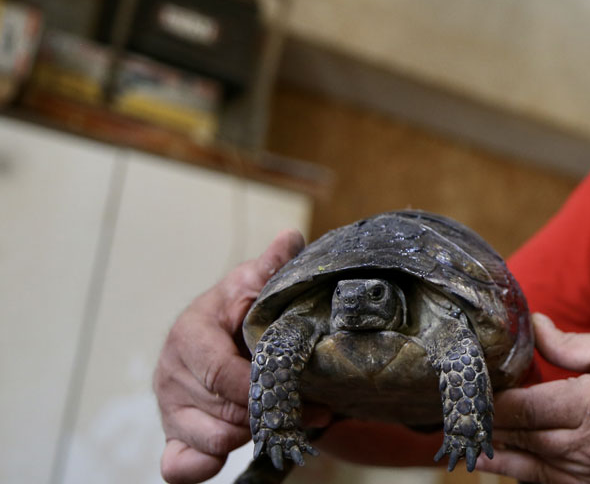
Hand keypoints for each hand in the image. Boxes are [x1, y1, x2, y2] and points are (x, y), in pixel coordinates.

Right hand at [153, 230, 305, 483]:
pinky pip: (176, 466)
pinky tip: (229, 456)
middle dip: (268, 412)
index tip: (307, 397)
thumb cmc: (243, 308)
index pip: (221, 373)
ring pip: (211, 439)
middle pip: (222, 410)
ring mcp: (169, 406)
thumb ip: (270, 267)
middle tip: (310, 410)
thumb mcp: (255, 283)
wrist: (224, 332)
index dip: (262, 388)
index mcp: (190, 333)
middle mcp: (171, 372)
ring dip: (251, 435)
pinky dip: (200, 468)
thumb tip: (288, 238)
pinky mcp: (173, 435)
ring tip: (281, 419)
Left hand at [480, 314, 589, 483]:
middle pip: (520, 441)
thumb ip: (569, 344)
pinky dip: (528, 475)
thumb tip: (531, 327)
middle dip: (487, 427)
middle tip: (454, 414)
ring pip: (531, 470)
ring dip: (499, 457)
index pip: (521, 409)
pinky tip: (510, 463)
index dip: (488, 400)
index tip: (465, 387)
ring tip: (468, 444)